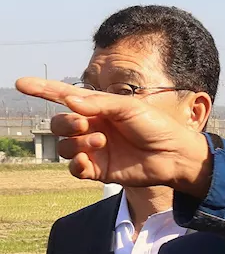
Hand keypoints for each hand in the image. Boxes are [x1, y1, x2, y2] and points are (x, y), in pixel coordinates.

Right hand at [14, 78, 212, 194]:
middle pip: (58, 124)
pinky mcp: (100, 170)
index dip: (42, 90)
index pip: (63, 97)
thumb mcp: (128, 107)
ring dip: (76, 144)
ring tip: (100, 142)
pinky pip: (74, 169)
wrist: (175, 154)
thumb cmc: (156, 126)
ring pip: (64, 147)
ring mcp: (95, 150)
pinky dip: (76, 164)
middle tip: (85, 124)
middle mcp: (92, 128)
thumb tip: (69, 100)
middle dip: (65, 123)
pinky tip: (87, 160)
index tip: (21, 83)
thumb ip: (98, 103)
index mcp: (98, 109)